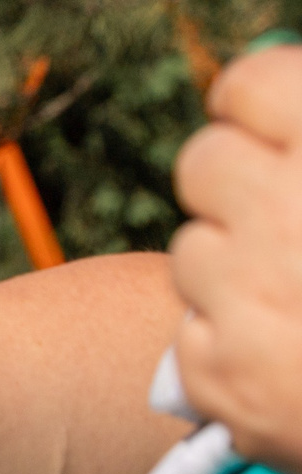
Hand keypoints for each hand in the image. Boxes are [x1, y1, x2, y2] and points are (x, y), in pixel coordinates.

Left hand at [172, 44, 301, 473]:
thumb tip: (278, 119)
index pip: (250, 88)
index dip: (260, 110)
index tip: (278, 137)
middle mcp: (285, 214)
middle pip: (203, 165)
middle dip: (238, 188)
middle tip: (287, 223)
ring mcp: (245, 298)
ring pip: (190, 251)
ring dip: (232, 272)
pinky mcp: (217, 376)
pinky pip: (190, 333)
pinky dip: (228, 345)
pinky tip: (292, 360)